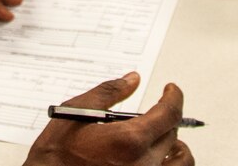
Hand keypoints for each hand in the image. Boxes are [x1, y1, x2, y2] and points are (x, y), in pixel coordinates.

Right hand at [23, 73, 192, 165]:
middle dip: (165, 118)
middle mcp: (143, 164)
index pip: (170, 113)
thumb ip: (109, 92)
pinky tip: (156, 158)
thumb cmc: (57, 154)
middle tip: (152, 113)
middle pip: (172, 134)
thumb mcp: (77, 112)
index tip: (171, 90)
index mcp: (130, 141)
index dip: (174, 97)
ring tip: (163, 138)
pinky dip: (168, 164)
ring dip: (175, 146)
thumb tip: (132, 80)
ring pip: (180, 161)